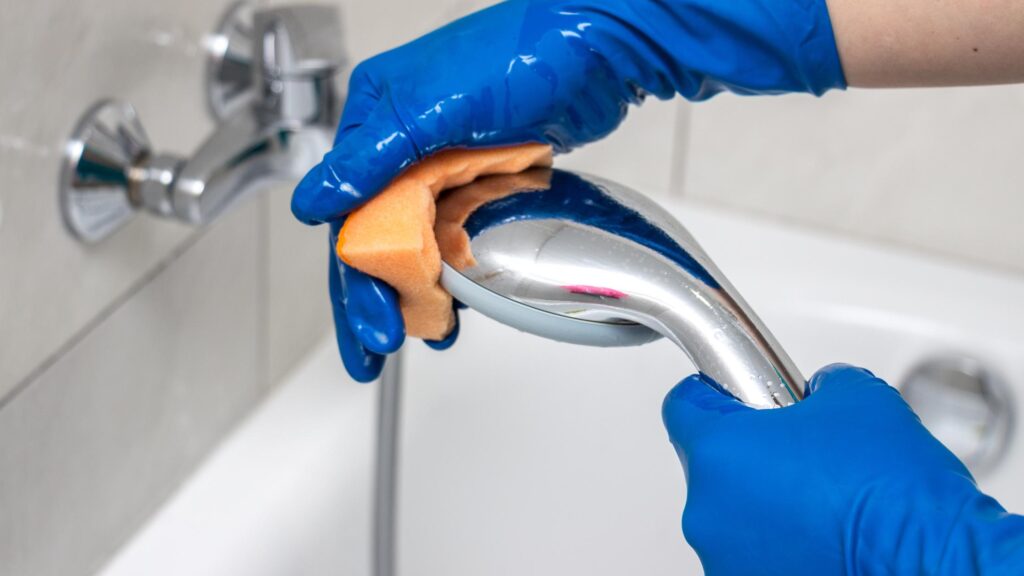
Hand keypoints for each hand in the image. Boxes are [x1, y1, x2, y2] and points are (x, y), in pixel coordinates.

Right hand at [294, 0, 846, 379]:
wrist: (598, 47)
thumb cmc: (520, 55)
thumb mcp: (432, 108)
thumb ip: (371, 159)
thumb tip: (313, 204)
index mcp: (376, 121)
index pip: (349, 215)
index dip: (355, 277)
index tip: (369, 325)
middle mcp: (404, 143)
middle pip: (379, 235)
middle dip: (377, 296)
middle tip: (380, 344)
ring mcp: (447, 163)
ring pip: (418, 242)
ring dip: (417, 291)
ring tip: (426, 334)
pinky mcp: (485, 177)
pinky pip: (457, 236)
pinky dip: (455, 272)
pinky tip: (460, 305)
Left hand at [663, 364, 1023, 574]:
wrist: (930, 559)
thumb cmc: (890, 487)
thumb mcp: (856, 396)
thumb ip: (817, 386)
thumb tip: (815, 398)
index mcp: (718, 451)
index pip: (683, 404)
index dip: (715, 394)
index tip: (737, 395)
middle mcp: (706, 510)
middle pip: (711, 465)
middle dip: (751, 456)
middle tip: (802, 454)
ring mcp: (723, 558)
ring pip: (732, 514)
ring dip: (765, 506)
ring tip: (823, 503)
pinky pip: (753, 554)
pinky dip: (780, 544)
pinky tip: (824, 537)